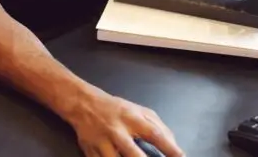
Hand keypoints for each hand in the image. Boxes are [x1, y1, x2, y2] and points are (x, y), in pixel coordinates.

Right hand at [66, 88, 183, 156]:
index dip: (169, 148)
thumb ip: (158, 126)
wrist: (83, 105)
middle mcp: (118, 131)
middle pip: (133, 154)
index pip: (155, 134)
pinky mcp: (91, 152)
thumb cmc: (117, 109)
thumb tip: (173, 144)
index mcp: (132, 119)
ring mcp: (103, 144)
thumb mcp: (139, 111)